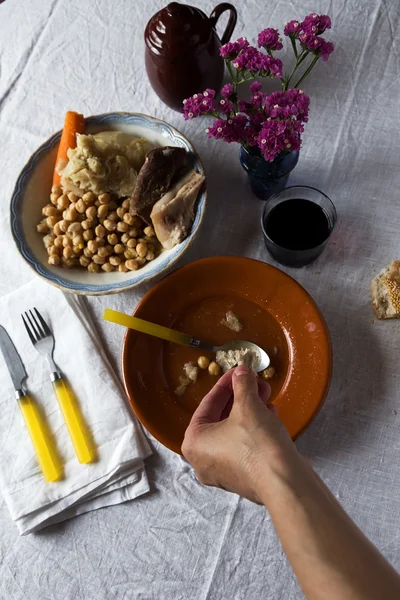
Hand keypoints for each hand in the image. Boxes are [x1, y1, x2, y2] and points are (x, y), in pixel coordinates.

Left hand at [182, 365, 298, 503]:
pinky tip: (270, 413)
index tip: (238, 371)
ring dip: (250, 410)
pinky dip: (255, 428)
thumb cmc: (257, 444)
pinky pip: (245, 446)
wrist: (285, 483)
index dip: (225, 383)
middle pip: (220, 418)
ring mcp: (223, 471)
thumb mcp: (248, 406)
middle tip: (254, 381)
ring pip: (234, 431)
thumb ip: (242, 385)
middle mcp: (204, 460)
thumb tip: (242, 371)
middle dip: (240, 396)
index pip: (207, 404)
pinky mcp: (244, 477)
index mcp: (194, 443)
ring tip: (265, 394)